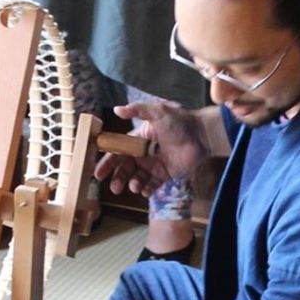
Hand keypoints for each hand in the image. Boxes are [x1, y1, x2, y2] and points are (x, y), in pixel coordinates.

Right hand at [94, 102, 209, 196]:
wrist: (201, 135)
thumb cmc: (179, 122)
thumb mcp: (157, 112)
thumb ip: (137, 110)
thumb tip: (117, 109)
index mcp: (137, 140)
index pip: (118, 153)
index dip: (107, 163)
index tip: (98, 173)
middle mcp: (143, 154)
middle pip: (124, 169)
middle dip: (117, 179)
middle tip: (114, 188)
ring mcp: (153, 166)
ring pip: (136, 179)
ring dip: (132, 184)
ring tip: (134, 186)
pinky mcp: (164, 176)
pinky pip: (152, 186)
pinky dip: (146, 190)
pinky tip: (144, 191)